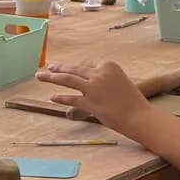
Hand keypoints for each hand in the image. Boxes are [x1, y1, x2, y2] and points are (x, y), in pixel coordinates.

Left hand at [35, 60, 151, 135]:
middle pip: (74, 69)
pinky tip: (52, 97)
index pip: (86, 63)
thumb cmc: (132, 101)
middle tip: (49, 68)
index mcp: (109, 65)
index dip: (75, 67)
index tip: (65, 68)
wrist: (139, 116)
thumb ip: (103, 78)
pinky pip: (71, 98)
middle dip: (59, 68)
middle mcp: (100, 73)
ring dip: (52, 77)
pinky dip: (60, 97)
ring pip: (68, 79)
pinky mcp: (89, 102)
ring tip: (41, 76)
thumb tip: (87, 80)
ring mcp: (93, 87)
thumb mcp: (120, 81)